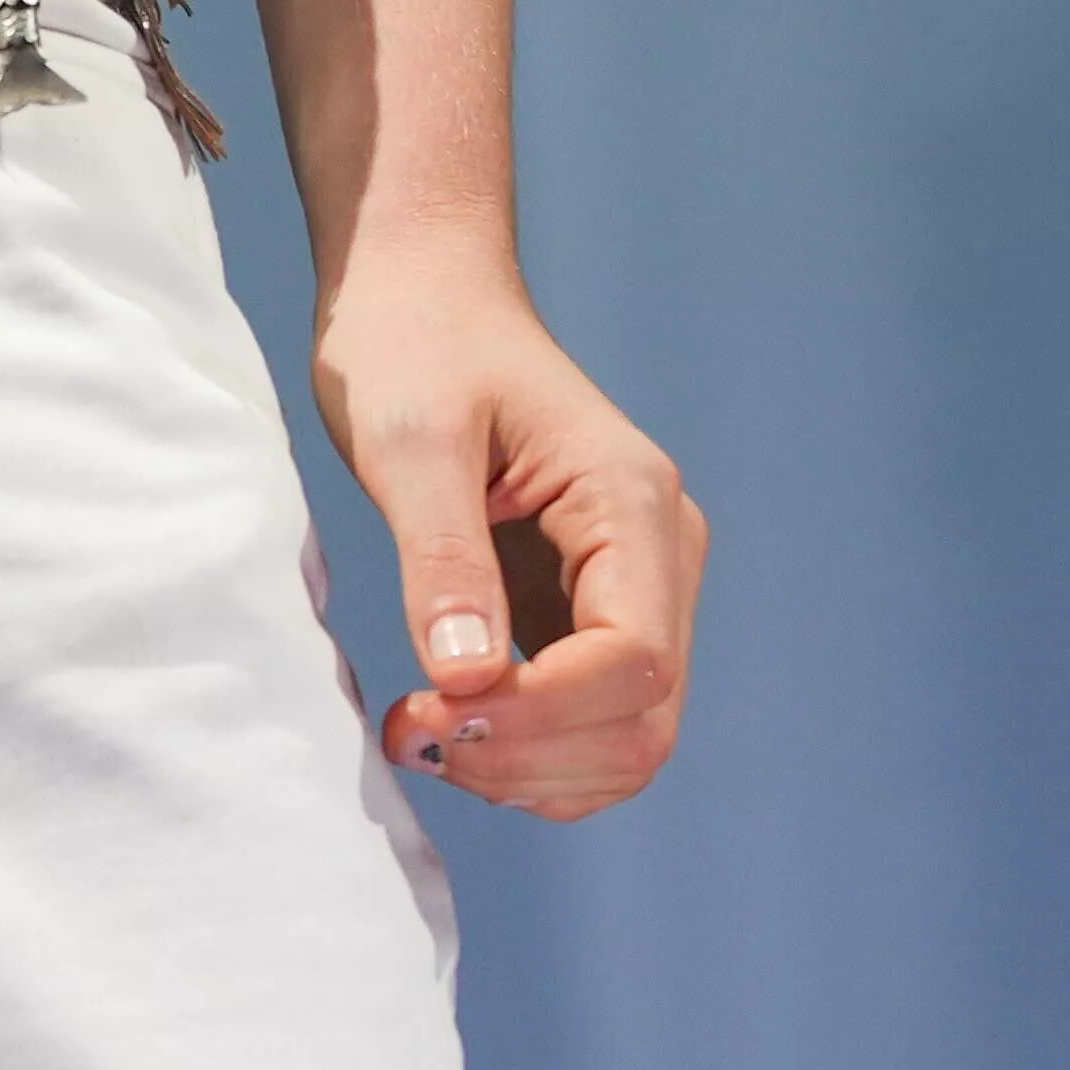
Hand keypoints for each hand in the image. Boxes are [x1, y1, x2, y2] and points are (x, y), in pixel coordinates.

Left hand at [314, 235, 694, 820]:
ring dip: (531, 772)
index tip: (428, 715)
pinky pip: (593, 722)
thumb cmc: (416, 345)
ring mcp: (636, 589)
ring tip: (422, 738)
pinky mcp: (592, 613)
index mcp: (632, 501)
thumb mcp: (411, 441)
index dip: (540, 716)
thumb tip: (465, 682)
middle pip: (644, 719)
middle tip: (411, 738)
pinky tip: (452, 729)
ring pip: (629, 740)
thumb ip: (443, 559)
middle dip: (531, 757)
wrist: (423, 296)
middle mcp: (658, 553)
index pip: (634, 660)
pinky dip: (532, 756)